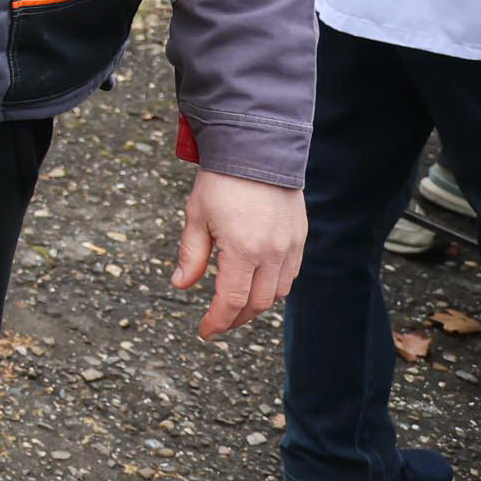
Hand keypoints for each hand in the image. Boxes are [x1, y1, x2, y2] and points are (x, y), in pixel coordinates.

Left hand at [172, 169, 305, 339]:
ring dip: (257, 304)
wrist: (256, 149)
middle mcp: (271, 253)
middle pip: (257, 303)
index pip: (231, 301)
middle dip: (236, 318)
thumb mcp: (196, 216)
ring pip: (278, 293)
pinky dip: (275, 287)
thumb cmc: (221, 182)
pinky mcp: (300, 237)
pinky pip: (291, 275)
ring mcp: (290, 246)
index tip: (204, 332)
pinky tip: (258, 283)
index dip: (217, 321)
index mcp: (243, 250)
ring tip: (237, 305)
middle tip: (218, 321)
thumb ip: (191, 254)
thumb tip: (180, 284)